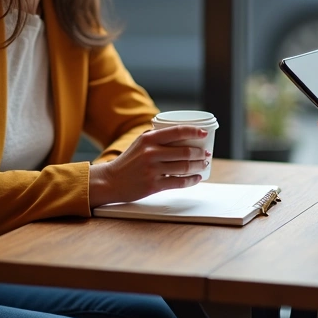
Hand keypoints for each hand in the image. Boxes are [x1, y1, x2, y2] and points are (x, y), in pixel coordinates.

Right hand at [88, 126, 210, 206]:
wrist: (110, 180)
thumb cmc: (128, 161)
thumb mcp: (139, 143)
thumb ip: (157, 137)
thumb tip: (181, 132)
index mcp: (148, 139)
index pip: (177, 131)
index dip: (194, 131)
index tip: (204, 133)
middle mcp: (150, 153)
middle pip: (184, 151)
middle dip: (200, 153)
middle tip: (206, 154)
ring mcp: (152, 170)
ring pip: (184, 167)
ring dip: (198, 166)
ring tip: (204, 164)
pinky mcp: (153, 185)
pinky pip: (178, 182)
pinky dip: (191, 180)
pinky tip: (196, 178)